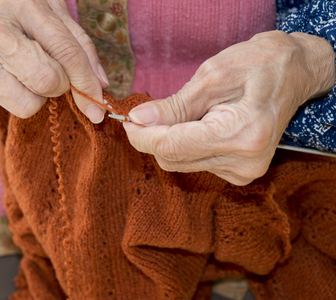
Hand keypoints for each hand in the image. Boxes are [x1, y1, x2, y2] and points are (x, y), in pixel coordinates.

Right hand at [0, 0, 108, 135]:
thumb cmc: (18, 12)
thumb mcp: (53, 13)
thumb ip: (80, 45)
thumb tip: (100, 85)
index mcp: (21, 3)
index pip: (66, 52)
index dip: (87, 82)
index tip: (97, 102)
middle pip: (46, 80)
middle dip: (59, 85)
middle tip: (51, 74)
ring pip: (23, 104)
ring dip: (34, 99)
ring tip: (26, 79)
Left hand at [124, 31, 335, 184]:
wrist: (292, 75)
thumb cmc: (256, 66)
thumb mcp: (211, 77)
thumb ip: (173, 105)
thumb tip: (138, 119)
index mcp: (241, 135)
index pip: (173, 147)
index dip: (143, 136)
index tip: (128, 121)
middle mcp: (244, 162)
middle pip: (174, 159)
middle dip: (152, 138)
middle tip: (143, 115)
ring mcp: (243, 172)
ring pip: (181, 163)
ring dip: (169, 141)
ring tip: (183, 113)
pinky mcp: (240, 173)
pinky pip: (195, 163)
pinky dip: (185, 146)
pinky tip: (197, 126)